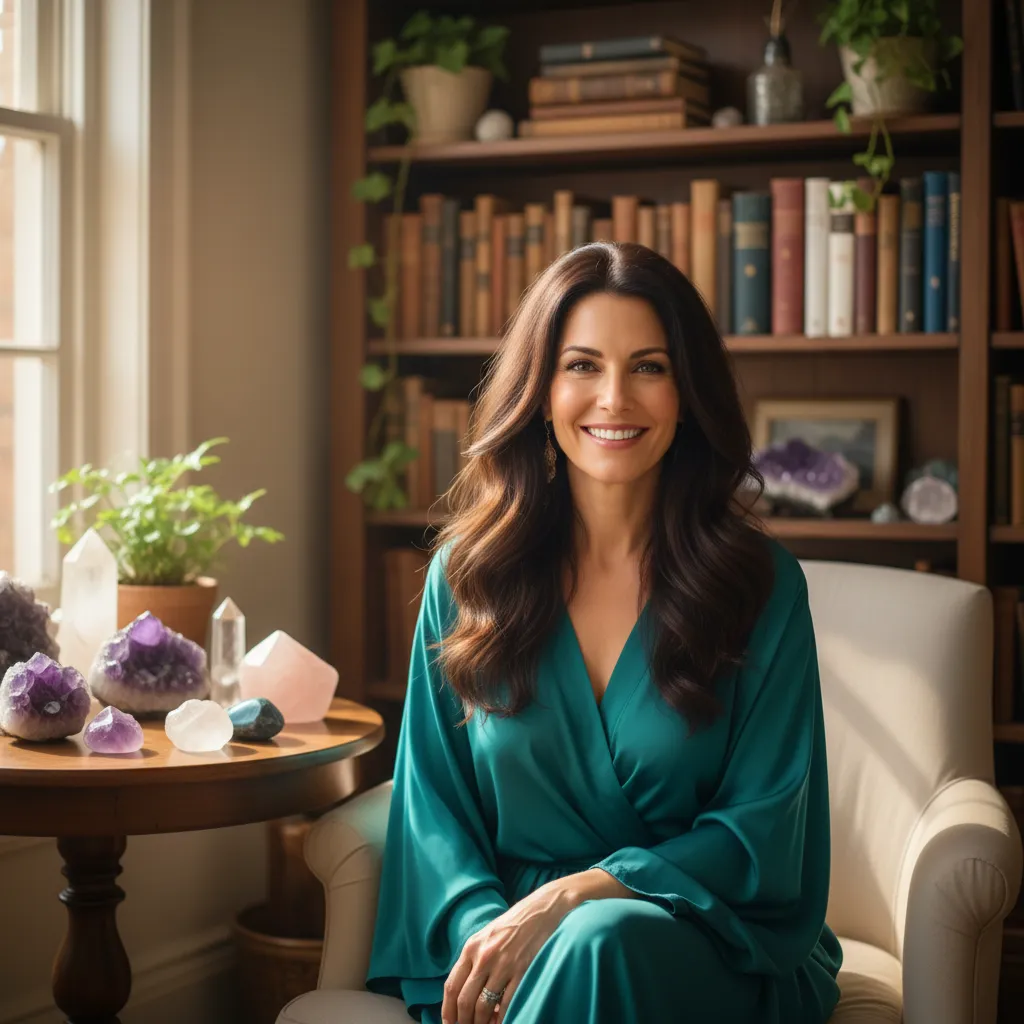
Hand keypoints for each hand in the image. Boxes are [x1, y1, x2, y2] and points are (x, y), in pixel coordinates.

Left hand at [441, 880, 572, 1023]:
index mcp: (471, 947)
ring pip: (483, 1006)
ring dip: (480, 1023)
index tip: (449, 1023)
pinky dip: (501, 1018)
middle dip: (463, 1021)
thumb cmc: (513, 923)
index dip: (447, 1010)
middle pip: (465, 1000)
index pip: (451, 985)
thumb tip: (466, 992)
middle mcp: (484, 956)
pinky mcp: (522, 971)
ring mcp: (503, 965)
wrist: (541, 909)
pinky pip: (506, 1004)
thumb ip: (474, 959)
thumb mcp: (487, 936)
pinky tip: (500, 1022)